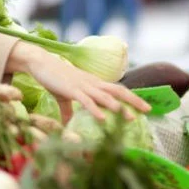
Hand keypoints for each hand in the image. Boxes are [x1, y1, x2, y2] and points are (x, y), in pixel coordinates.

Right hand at [6, 43, 150, 122]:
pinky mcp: (71, 90)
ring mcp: (82, 86)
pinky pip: (86, 101)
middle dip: (133, 100)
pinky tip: (102, 119)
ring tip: (130, 118)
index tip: (145, 106)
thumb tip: (67, 125)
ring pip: (105, 96)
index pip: (117, 89)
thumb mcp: (63, 95)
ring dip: (118, 107)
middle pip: (117, 90)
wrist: (40, 63)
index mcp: (93, 83)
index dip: (131, 97)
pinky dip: (95, 110)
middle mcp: (92, 83)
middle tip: (148, 110)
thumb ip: (68, 110)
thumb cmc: (53, 77)